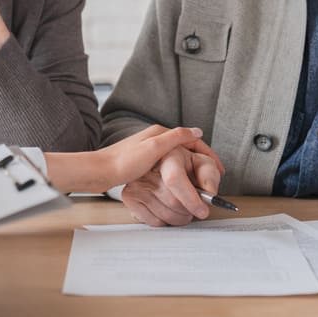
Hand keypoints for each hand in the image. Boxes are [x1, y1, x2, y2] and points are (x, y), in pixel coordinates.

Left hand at [45, 125, 221, 193]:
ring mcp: (148, 151)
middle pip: (186, 149)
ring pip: (177, 159)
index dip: (208, 154)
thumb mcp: (154, 148)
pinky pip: (168, 168)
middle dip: (201, 163)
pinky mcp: (142, 163)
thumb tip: (198, 130)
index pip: (192, 139)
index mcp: (160, 133)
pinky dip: (178, 175)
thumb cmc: (124, 161)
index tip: (219, 169)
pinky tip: (179, 186)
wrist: (98, 172)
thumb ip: (176, 138)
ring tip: (199, 185)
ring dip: (190, 170)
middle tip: (213, 179)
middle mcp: (155, 139)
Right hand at [122, 145, 224, 226]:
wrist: (163, 164)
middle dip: (190, 210)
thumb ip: (209, 176)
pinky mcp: (130, 197)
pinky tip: (169, 208)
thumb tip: (210, 194)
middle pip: (173, 202)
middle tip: (196, 207)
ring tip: (184, 207)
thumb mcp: (202, 163)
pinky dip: (166, 220)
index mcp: (167, 155)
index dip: (191, 199)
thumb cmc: (184, 164)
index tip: (203, 211)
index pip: (175, 179)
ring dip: (181, 218)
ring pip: (165, 216)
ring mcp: (136, 183)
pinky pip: (154, 221)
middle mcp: (148, 169)